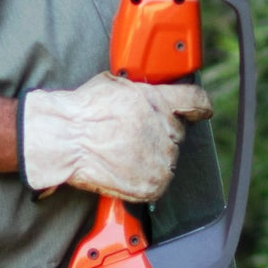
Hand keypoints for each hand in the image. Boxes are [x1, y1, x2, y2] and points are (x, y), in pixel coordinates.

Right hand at [20, 69, 210, 201]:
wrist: (66, 138)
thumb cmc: (81, 111)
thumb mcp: (114, 84)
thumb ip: (138, 90)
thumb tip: (143, 91)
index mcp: (157, 100)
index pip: (195, 101)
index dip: (200, 107)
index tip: (201, 112)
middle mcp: (164, 128)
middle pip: (177, 133)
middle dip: (160, 134)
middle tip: (133, 137)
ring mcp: (161, 158)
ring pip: (168, 159)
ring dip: (152, 158)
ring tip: (123, 155)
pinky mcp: (152, 183)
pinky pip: (158, 182)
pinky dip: (145, 179)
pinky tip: (125, 171)